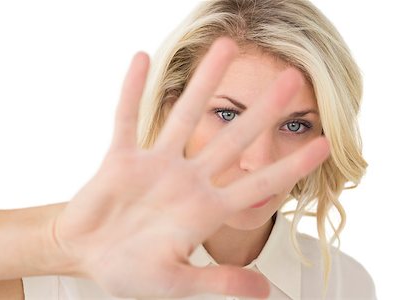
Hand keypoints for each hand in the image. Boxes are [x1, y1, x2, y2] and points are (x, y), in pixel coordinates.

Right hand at [52, 37, 329, 298]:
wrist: (86, 254)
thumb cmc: (129, 271)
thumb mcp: (175, 283)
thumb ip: (218, 281)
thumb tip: (264, 292)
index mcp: (204, 210)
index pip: (258, 185)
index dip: (291, 167)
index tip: (324, 145)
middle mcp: (187, 180)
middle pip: (232, 139)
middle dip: (262, 110)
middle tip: (292, 78)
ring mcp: (155, 165)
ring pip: (184, 116)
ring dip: (204, 83)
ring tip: (225, 46)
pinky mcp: (122, 158)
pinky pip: (127, 118)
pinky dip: (132, 90)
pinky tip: (141, 59)